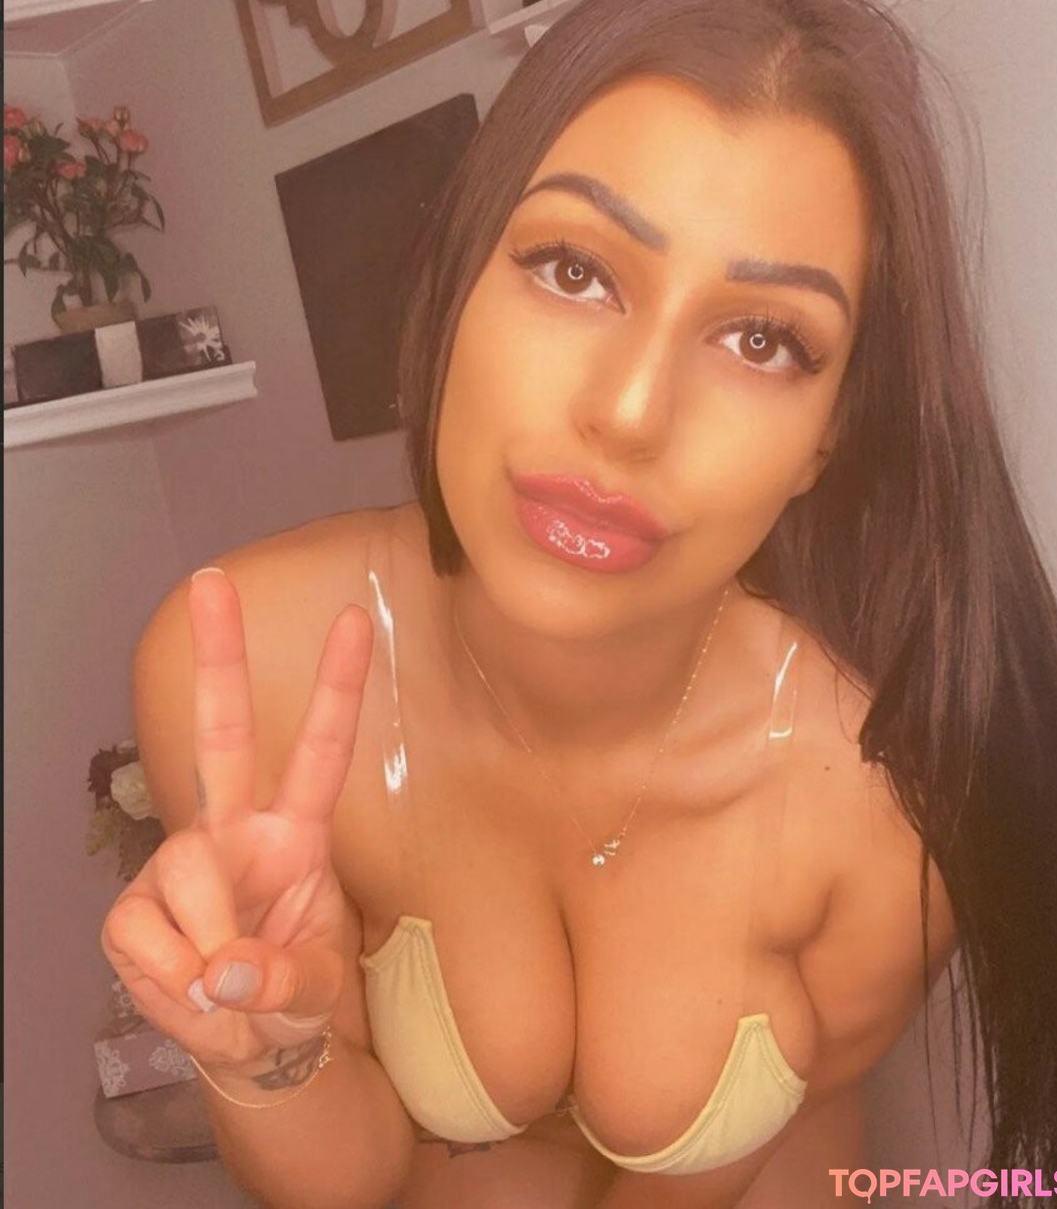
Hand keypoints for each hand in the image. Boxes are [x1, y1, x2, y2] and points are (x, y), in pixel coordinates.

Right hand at [101, 567, 371, 1071]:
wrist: (246, 1045)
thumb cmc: (289, 990)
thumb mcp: (313, 991)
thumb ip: (285, 981)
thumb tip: (225, 966)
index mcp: (297, 833)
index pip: (321, 751)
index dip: (336, 687)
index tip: (354, 618)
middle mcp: (235, 832)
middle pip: (223, 736)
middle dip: (219, 660)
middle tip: (213, 580)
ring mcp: (180, 866)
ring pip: (187, 874)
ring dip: (211, 948)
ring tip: (228, 995)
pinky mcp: (134, 912)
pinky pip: (145, 937)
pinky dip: (172, 983)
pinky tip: (190, 996)